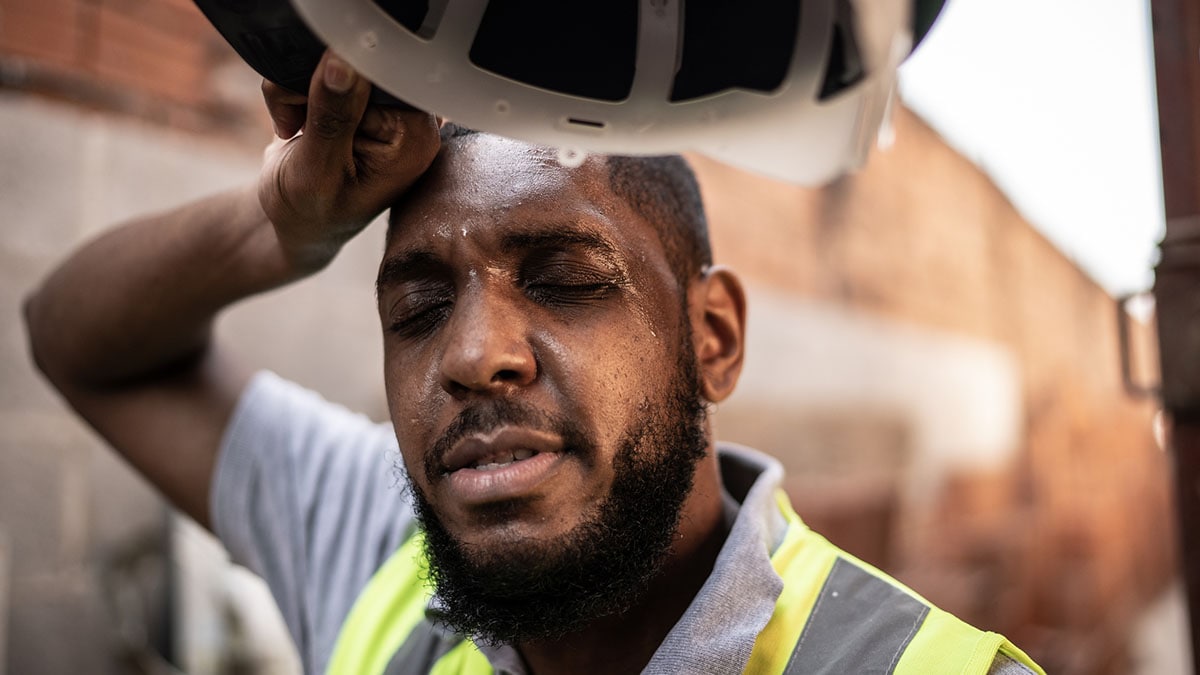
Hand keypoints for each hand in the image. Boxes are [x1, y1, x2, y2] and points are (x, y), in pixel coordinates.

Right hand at [258, 50, 440, 270]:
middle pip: (358, 61)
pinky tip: (297, 120)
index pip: (381, 73)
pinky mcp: (358, 97)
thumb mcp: (317, 171)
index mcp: (415, 138)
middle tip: (298, 125)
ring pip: (333, 58)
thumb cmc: (310, 211)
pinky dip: (295, 87)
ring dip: (297, 86)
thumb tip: (342, 62)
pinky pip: (321, 65)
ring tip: (296, 127)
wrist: (294, 222)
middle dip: (313, 83)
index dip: (341, 80)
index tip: (315, 113)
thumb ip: (332, 117)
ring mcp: (385, 106)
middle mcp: (409, 118)